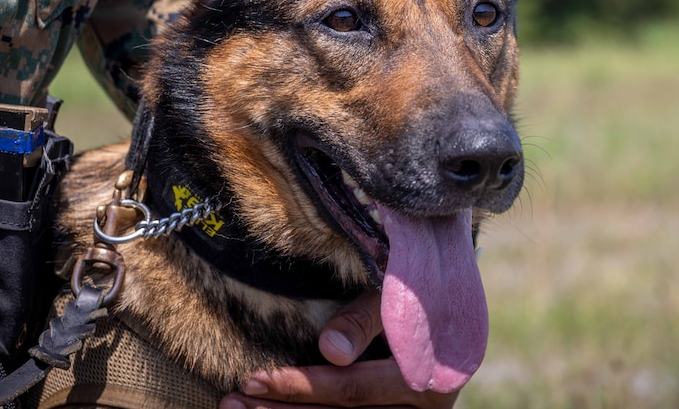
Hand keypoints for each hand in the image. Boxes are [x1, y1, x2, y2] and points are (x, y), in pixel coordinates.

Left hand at [218, 289, 459, 407]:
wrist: (446, 290)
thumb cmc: (414, 282)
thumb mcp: (393, 291)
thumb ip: (364, 319)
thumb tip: (330, 352)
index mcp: (427, 378)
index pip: (353, 390)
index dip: (301, 386)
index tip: (252, 379)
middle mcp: (424, 408)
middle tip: (232, 402)